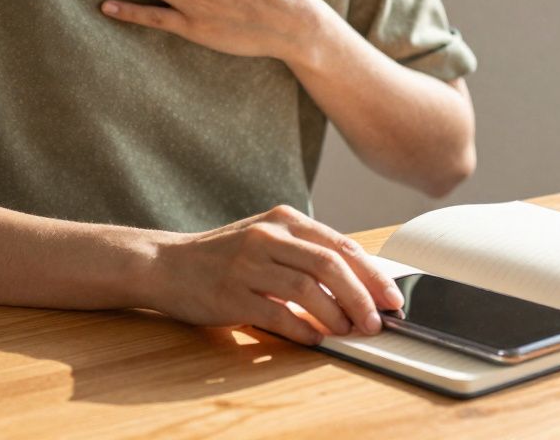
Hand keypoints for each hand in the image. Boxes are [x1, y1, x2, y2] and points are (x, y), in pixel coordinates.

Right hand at [148, 205, 403, 344]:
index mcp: (285, 220)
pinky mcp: (231, 293)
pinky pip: (276, 314)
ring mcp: (248, 264)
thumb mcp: (269, 241)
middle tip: (377, 322)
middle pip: (330, 265)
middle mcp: (268, 236)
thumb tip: (360, 284)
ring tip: (350, 332)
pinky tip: (316, 338)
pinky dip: (302, 328)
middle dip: (361, 296)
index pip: (341, 246)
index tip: (392, 297)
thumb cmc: (226, 257)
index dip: (372, 274)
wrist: (167, 264)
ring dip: (336, 314)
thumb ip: (308, 255)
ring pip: (307, 289)